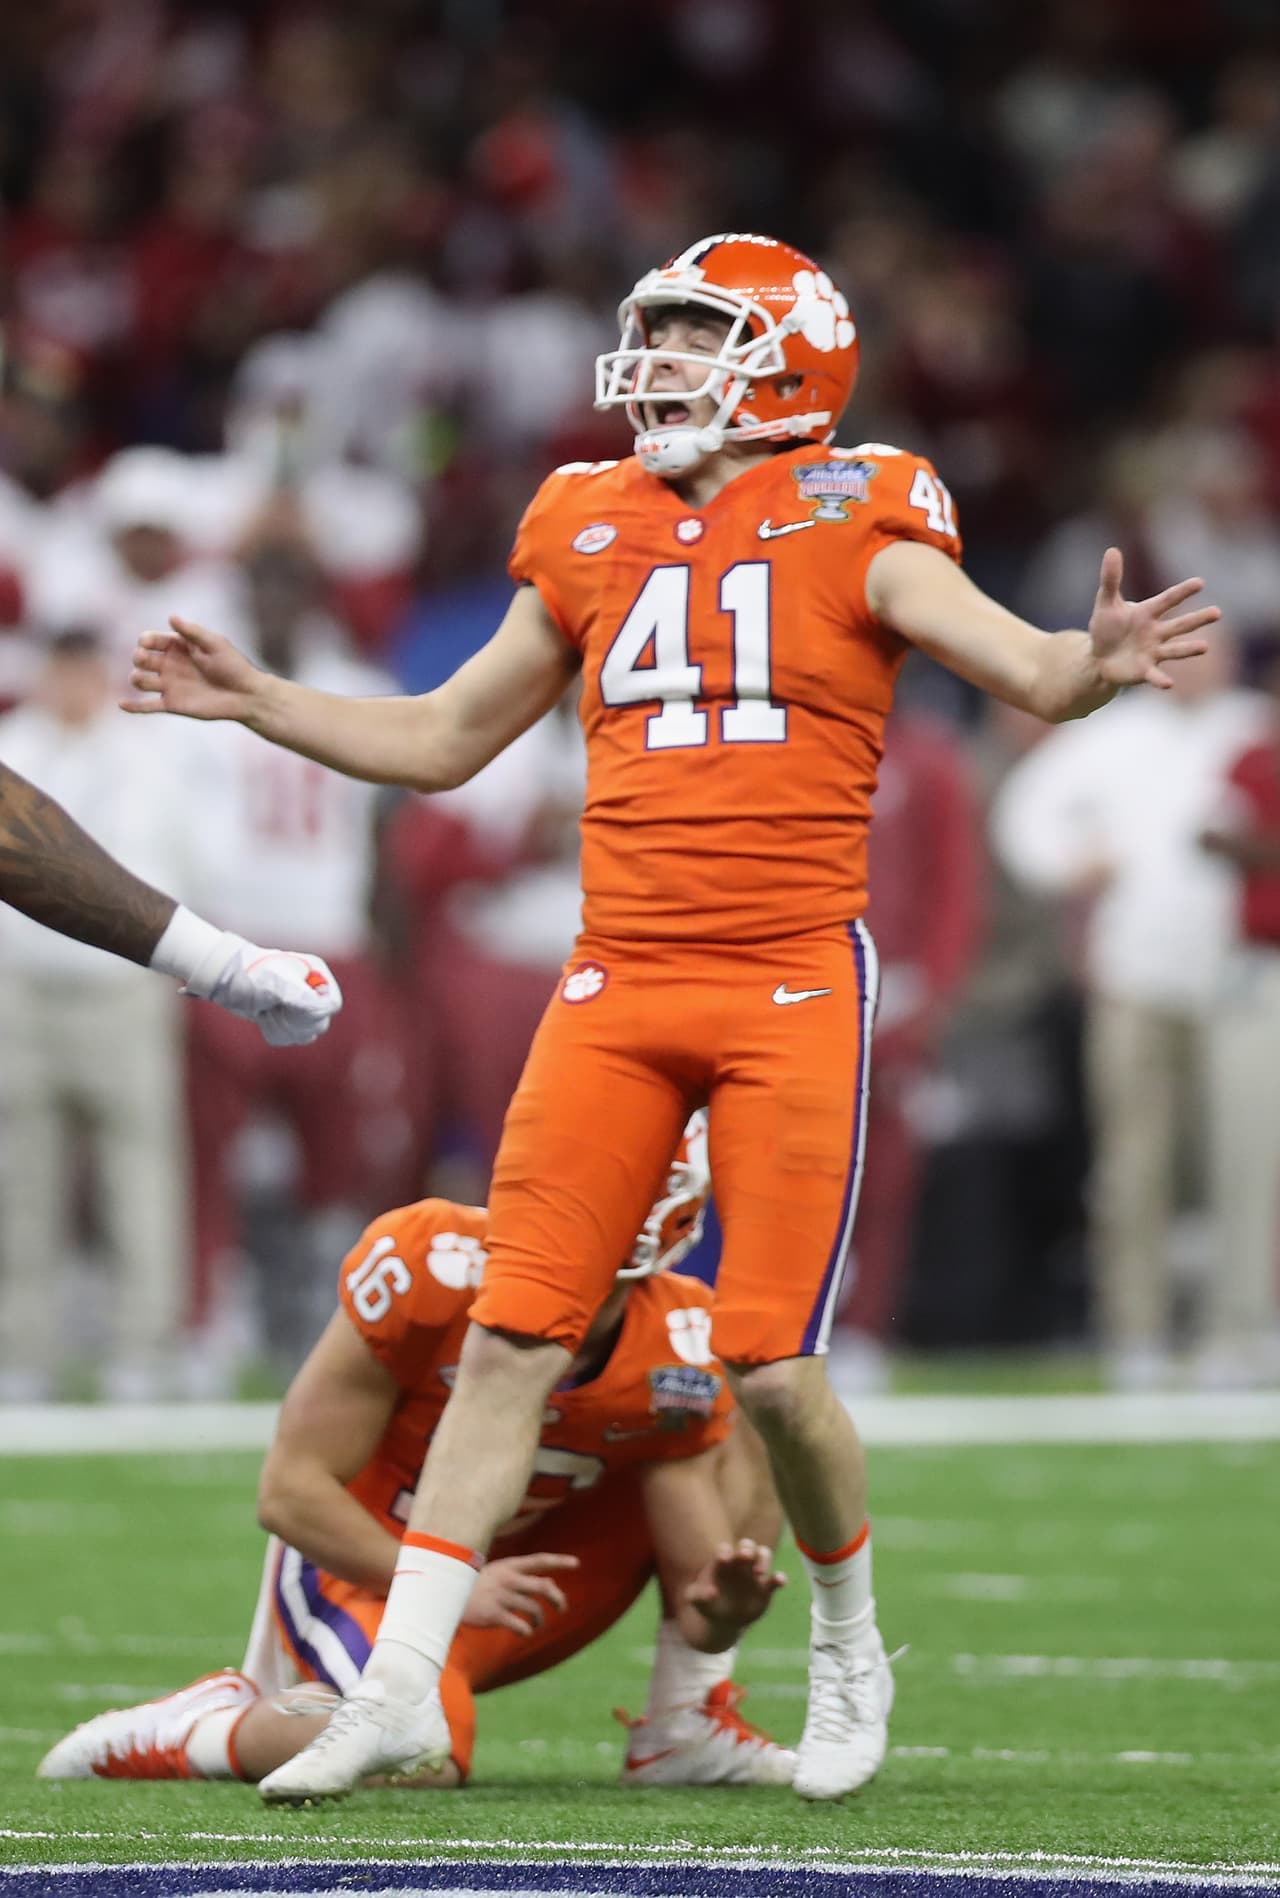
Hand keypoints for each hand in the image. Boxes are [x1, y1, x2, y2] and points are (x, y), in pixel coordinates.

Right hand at [121, 616, 264, 722]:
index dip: (146, 640)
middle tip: (145, 660)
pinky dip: (133, 706)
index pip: (152, 640)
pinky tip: (121, 704)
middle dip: (139, 658)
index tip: (147, 643)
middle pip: (141, 659)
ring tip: (143, 679)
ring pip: (140, 680)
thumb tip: (171, 617)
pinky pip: (147, 706)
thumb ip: (192, 632)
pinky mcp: (172, 705)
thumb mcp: (214, 643)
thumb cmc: (233, 666)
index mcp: (178, 647)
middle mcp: (170, 664)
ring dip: (136, 678)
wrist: (245, 695)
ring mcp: (169, 685)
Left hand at [188, 937, 343, 1046]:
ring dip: (284, 1028)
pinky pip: (292, 1038)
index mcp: (317, 975)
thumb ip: (302, 996)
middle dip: (294, 1021)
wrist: (227, 977)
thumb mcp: (277, 982)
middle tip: (273, 1009)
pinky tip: (263, 1018)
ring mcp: (301, 1006)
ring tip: (266, 1012)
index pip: (331, 1005)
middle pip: (320, 1023)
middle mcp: (313, 990)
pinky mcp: (288, 1019)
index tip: (288, 1006)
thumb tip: (325, 1009)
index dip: (313, 1012)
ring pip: (307, 1034)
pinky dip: (277, 1033)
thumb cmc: (252, 973)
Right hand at [463, 1551, 579, 1635]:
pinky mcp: (494, 1614)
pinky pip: (520, 1625)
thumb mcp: (496, 1573)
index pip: (540, 1560)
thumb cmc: (473, 1585)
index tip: (577, 1564)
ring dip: (540, 1619)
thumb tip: (550, 1582)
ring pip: (534, 1609)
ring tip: (537, 1624)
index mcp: (509, 1566)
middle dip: (558, 1598)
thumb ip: (520, 1576)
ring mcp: (501, 1596)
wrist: (443, 1596)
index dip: (560, 1561)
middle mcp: (508, 1579)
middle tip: (562, 1608)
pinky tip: (524, 1632)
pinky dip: (526, 1630)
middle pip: (544, 1587)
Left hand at [683, 1538, 786, 1634]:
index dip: (725, 1551)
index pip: (725, 1549)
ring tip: (759, 1572)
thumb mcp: (697, 1601)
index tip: (723, 1559)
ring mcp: (754, 1574)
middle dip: (746, 1548)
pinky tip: (780, 1581)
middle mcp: (740, 1563)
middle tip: (745, 1556)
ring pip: (764, 1555)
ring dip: (764, 1559)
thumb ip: (699, 1596)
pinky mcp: (765, 1589)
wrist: (723, 1620)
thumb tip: (711, 1592)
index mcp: (722, 1561)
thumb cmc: (708, 1603)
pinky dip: (779, 1578)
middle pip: (747, 1545)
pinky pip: (775, 1579)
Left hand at [1088, 548, 1219, 689]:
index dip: (1182, 592)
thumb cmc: (1106, 628)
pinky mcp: (1145, 671)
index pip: (1168, 600)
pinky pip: (1155, 675)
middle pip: (1179, 625)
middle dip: (1197, 619)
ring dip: (1189, 649)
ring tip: (1205, 647)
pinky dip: (1162, 679)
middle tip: (1217, 612)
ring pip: (1175, 649)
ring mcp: (1153, 652)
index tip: (1200, 583)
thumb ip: (1111, 579)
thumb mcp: (1106, 602)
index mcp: (1148, 613)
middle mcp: (1156, 632)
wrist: (1098, 658)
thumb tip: (1112, 550)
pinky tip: (1170, 684)